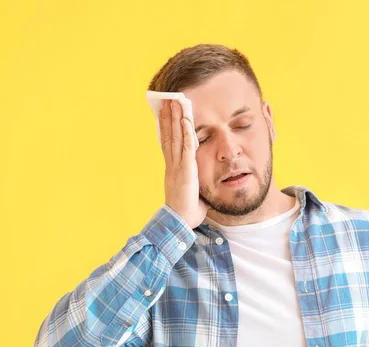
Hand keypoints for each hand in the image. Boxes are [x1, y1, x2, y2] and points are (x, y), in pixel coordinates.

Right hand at [160, 99, 209, 228]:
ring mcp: (178, 166)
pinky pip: (187, 148)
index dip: (166, 127)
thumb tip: (204, 186)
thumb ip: (196, 185)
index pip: (168, 143)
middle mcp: (173, 164)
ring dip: (175, 118)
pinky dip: (186, 133)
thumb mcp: (193, 193)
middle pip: (169, 135)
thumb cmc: (187, 212)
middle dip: (168, 117)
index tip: (164, 114)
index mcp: (173, 169)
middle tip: (167, 100)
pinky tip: (186, 120)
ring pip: (176, 137)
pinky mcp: (186, 170)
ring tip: (175, 102)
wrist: (180, 223)